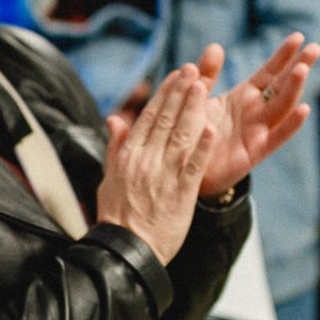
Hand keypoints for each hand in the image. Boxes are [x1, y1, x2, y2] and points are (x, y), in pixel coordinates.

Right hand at [94, 66, 213, 261]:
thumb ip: (116, 147)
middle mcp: (146, 160)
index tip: (176, 75)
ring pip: (180, 135)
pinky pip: (193, 166)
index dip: (164, 94)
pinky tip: (210, 128)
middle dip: (181, 91)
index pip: (149, 117)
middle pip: (166, 119)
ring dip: (192, 109)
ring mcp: (163, 176)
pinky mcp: (179, 193)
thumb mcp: (109, 178)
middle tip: (193, 69)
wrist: (123, 250)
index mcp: (129, 155)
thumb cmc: (116, 217)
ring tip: (203, 85)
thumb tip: (115, 119)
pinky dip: (202, 147)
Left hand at [191, 35, 319, 197]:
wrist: (185, 168)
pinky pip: (277, 136)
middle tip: (315, 47)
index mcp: (244, 96)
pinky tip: (304, 108)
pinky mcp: (256, 151)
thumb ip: (207, 74)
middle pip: (283, 85)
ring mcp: (258, 130)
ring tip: (303, 69)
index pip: (269, 72)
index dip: (283, 55)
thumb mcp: (198, 98)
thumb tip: (215, 46)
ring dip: (294, 88)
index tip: (298, 36)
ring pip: (282, 106)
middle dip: (299, 66)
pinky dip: (291, 124)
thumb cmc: (193, 131)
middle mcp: (256, 111)